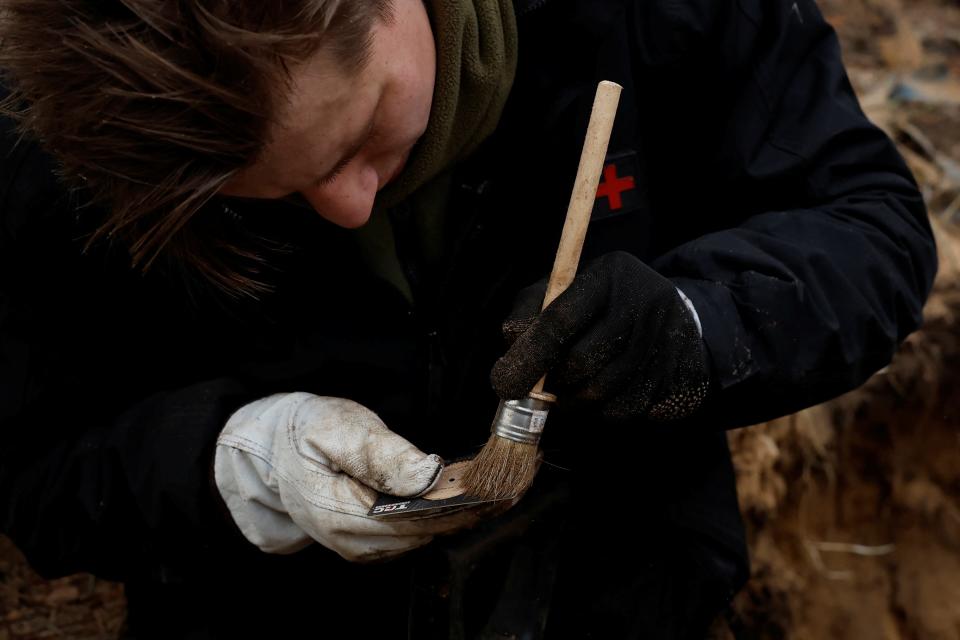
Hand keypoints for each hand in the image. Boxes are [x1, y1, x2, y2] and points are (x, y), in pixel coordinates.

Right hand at [215, 393, 504, 561]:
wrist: (272, 447)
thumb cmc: (304, 431)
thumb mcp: (337, 427)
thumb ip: (380, 452)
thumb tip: (426, 475)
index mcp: (339, 514)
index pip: (412, 520)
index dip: (453, 505)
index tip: (486, 487)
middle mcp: (348, 541)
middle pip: (420, 533)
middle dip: (459, 510)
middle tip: (495, 484)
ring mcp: (356, 545)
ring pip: (417, 537)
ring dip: (449, 515)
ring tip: (479, 487)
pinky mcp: (364, 540)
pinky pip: (407, 535)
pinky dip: (433, 516)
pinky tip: (450, 495)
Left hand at [491, 251, 710, 421]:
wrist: (671, 312)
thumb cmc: (600, 303)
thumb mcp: (562, 291)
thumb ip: (530, 313)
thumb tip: (511, 346)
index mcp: (609, 274)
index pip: (560, 320)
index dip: (528, 356)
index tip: (504, 383)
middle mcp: (643, 302)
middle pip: (581, 362)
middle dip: (552, 382)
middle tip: (543, 386)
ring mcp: (666, 339)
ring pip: (602, 393)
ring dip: (574, 401)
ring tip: (568, 389)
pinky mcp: (680, 373)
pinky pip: (626, 409)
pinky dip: (602, 411)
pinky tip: (602, 392)